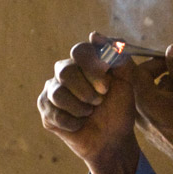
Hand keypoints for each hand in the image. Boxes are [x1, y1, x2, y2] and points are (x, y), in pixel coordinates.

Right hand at [38, 41, 138, 173]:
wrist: (113, 139)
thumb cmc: (120, 109)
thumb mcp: (126, 82)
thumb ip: (117, 56)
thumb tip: (94, 34)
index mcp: (84, 61)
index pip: (80, 51)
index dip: (92, 69)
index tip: (106, 88)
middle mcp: (65, 72)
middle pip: (65, 71)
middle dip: (86, 92)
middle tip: (98, 103)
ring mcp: (53, 90)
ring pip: (57, 93)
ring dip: (80, 108)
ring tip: (89, 114)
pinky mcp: (46, 110)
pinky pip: (53, 112)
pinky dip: (72, 122)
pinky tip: (79, 125)